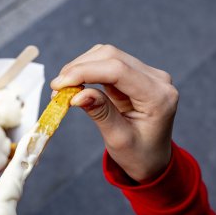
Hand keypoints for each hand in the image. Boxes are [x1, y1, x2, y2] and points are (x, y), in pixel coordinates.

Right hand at [51, 44, 178, 181]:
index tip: (59, 85)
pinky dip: (87, 70)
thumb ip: (101, 113)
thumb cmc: (138, 154)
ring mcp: (148, 74)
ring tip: (63, 88)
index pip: (118, 71)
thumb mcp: (118, 139)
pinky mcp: (136, 74)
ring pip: (108, 55)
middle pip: (112, 57)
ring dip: (81, 67)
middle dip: (79, 68)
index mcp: (158, 97)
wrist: (152, 159)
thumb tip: (77, 95)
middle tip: (57, 88)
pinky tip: (75, 84)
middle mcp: (157, 79)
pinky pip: (108, 63)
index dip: (85, 72)